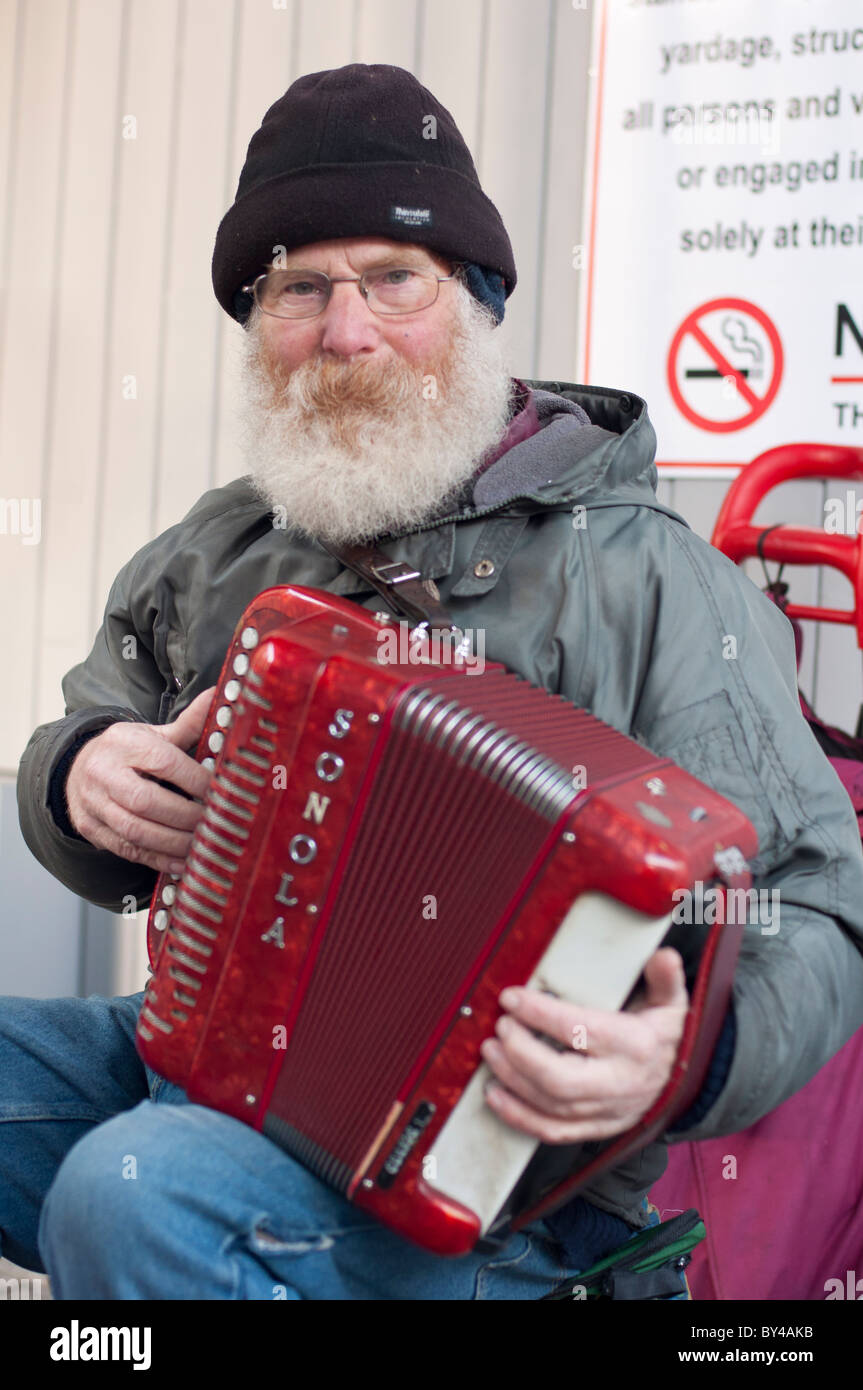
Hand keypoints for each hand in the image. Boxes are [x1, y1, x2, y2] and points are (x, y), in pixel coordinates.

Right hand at [65, 687, 215, 873]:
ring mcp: (94, 803)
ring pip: (134, 830)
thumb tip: (219, 696)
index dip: (194, 780)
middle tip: (214, 824)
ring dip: (174, 843)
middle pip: (145, 800)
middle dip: (185, 816)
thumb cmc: (126, 751)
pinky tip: (182, 862)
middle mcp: (103, 773)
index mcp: (123, 743)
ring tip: (202, 845)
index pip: (162, 762)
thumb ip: (189, 723)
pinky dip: (158, 859)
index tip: (220, 792)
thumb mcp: (153, 733)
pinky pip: (127, 849)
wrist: (78, 768)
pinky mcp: (91, 829)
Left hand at [480, 947, 688, 1143]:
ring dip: (512, 1079)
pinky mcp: (594, 1129)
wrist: (680, 1081)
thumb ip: (665, 978)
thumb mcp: (671, 1002)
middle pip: (559, 1079)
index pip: (581, 1031)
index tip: (511, 997)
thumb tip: (664, 956)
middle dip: (520, 1052)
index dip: (540, 1013)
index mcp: (635, 1046)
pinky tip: (494, 1094)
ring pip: (549, 1105)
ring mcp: (605, 1112)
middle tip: (501, 1026)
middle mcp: (619, 1084)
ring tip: (490, 1050)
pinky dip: (517, 1116)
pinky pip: (550, 1131)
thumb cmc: (664, 1035)